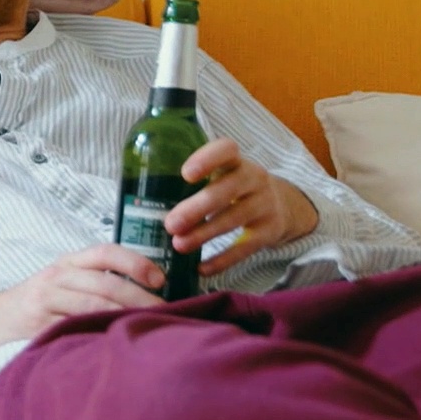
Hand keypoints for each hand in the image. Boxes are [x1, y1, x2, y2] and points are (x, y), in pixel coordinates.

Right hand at [0, 244, 164, 356]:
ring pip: (92, 305)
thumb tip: (149, 296)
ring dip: (124, 316)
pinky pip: (73, 327)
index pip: (104, 252)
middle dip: (139, 297)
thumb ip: (95, 283)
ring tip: (147, 328)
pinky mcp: (37, 324)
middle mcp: (56, 276)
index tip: (160, 279)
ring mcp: (45, 300)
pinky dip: (97, 333)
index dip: (135, 262)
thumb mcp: (61, 283)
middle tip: (165, 313)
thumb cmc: (34, 305)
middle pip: (104, 282)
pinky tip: (115, 342)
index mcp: (67, 263)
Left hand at [164, 138, 320, 276]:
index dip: (207, 160)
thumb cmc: (231, 188)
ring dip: (204, 234)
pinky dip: (223, 260)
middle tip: (170, 224)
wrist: (282, 205)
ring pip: (234, 219)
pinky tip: (201, 269)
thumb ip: (189, 182)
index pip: (226, 150)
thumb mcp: (219, 175)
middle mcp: (254, 179)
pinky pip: (245, 247)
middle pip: (226, 191)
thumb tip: (139, 202)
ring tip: (179, 245)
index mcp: (235, 161)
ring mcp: (265, 204)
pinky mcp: (270, 231)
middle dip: (196, 208)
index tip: (185, 174)